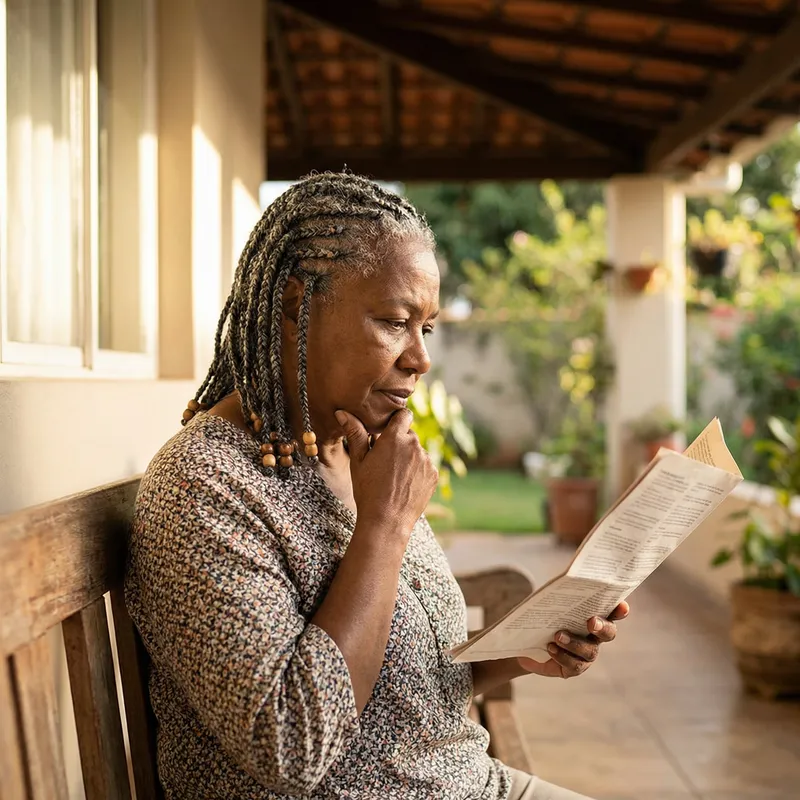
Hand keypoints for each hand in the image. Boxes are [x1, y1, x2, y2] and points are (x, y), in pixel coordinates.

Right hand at [335, 409, 437, 537]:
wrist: (386, 521)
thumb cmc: (368, 490)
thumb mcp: (358, 461)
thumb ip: (355, 433)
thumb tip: (342, 412)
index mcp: (395, 437)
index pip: (404, 414)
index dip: (396, 421)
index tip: (388, 431)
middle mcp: (414, 445)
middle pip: (409, 435)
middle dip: (399, 443)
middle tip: (385, 461)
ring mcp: (426, 460)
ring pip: (418, 451)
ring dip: (409, 458)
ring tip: (394, 477)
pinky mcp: (434, 475)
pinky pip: (426, 466)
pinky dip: (418, 472)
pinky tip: (404, 485)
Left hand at [517, 602, 629, 678]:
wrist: (526, 642)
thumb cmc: (542, 617)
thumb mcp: (548, 605)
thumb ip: (558, 597)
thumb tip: (559, 587)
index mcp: (593, 616)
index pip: (611, 612)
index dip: (619, 610)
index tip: (622, 606)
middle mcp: (595, 636)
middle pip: (608, 633)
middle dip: (602, 627)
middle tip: (592, 622)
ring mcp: (586, 654)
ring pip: (590, 651)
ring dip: (575, 643)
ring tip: (558, 635)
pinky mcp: (574, 668)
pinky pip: (574, 665)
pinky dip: (562, 656)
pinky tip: (550, 648)